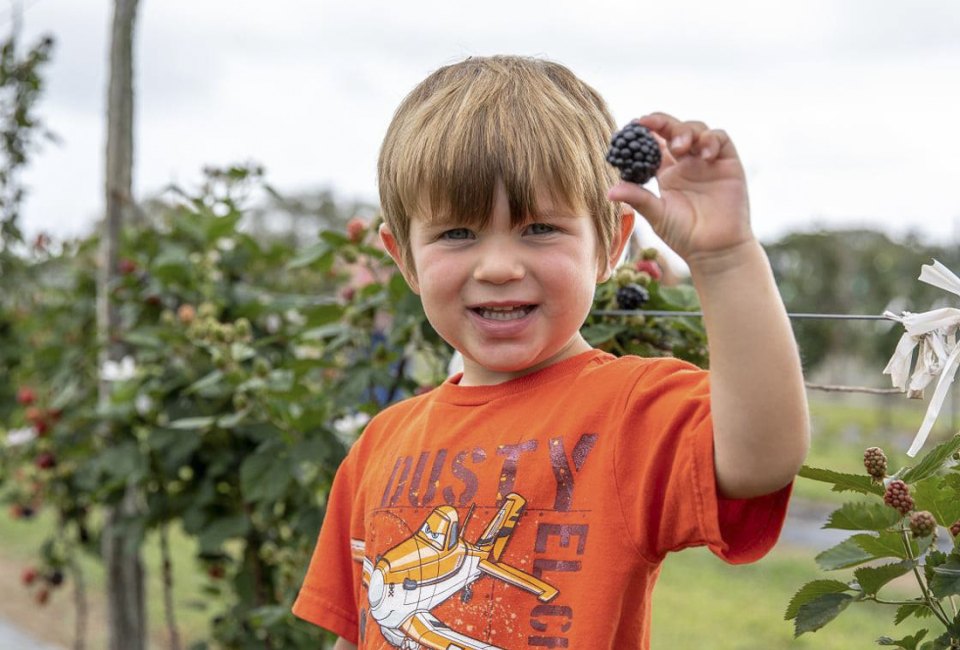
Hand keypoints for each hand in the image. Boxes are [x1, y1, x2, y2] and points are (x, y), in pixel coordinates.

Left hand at [607, 113, 752, 262]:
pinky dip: (711, 140)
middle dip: (663, 123)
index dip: (645, 131)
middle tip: (651, 127)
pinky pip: (721, 139)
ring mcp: (707, 161)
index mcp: (666, 172)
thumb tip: (610, 191)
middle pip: (675, 129)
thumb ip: (638, 198)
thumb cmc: (684, 235)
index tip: (633, 125)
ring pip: (698, 129)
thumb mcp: (657, 215)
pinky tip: (704, 154)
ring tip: (679, 147)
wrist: (715, 250)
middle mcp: (686, 163)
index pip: (655, 142)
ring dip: (686, 131)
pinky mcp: (728, 163)